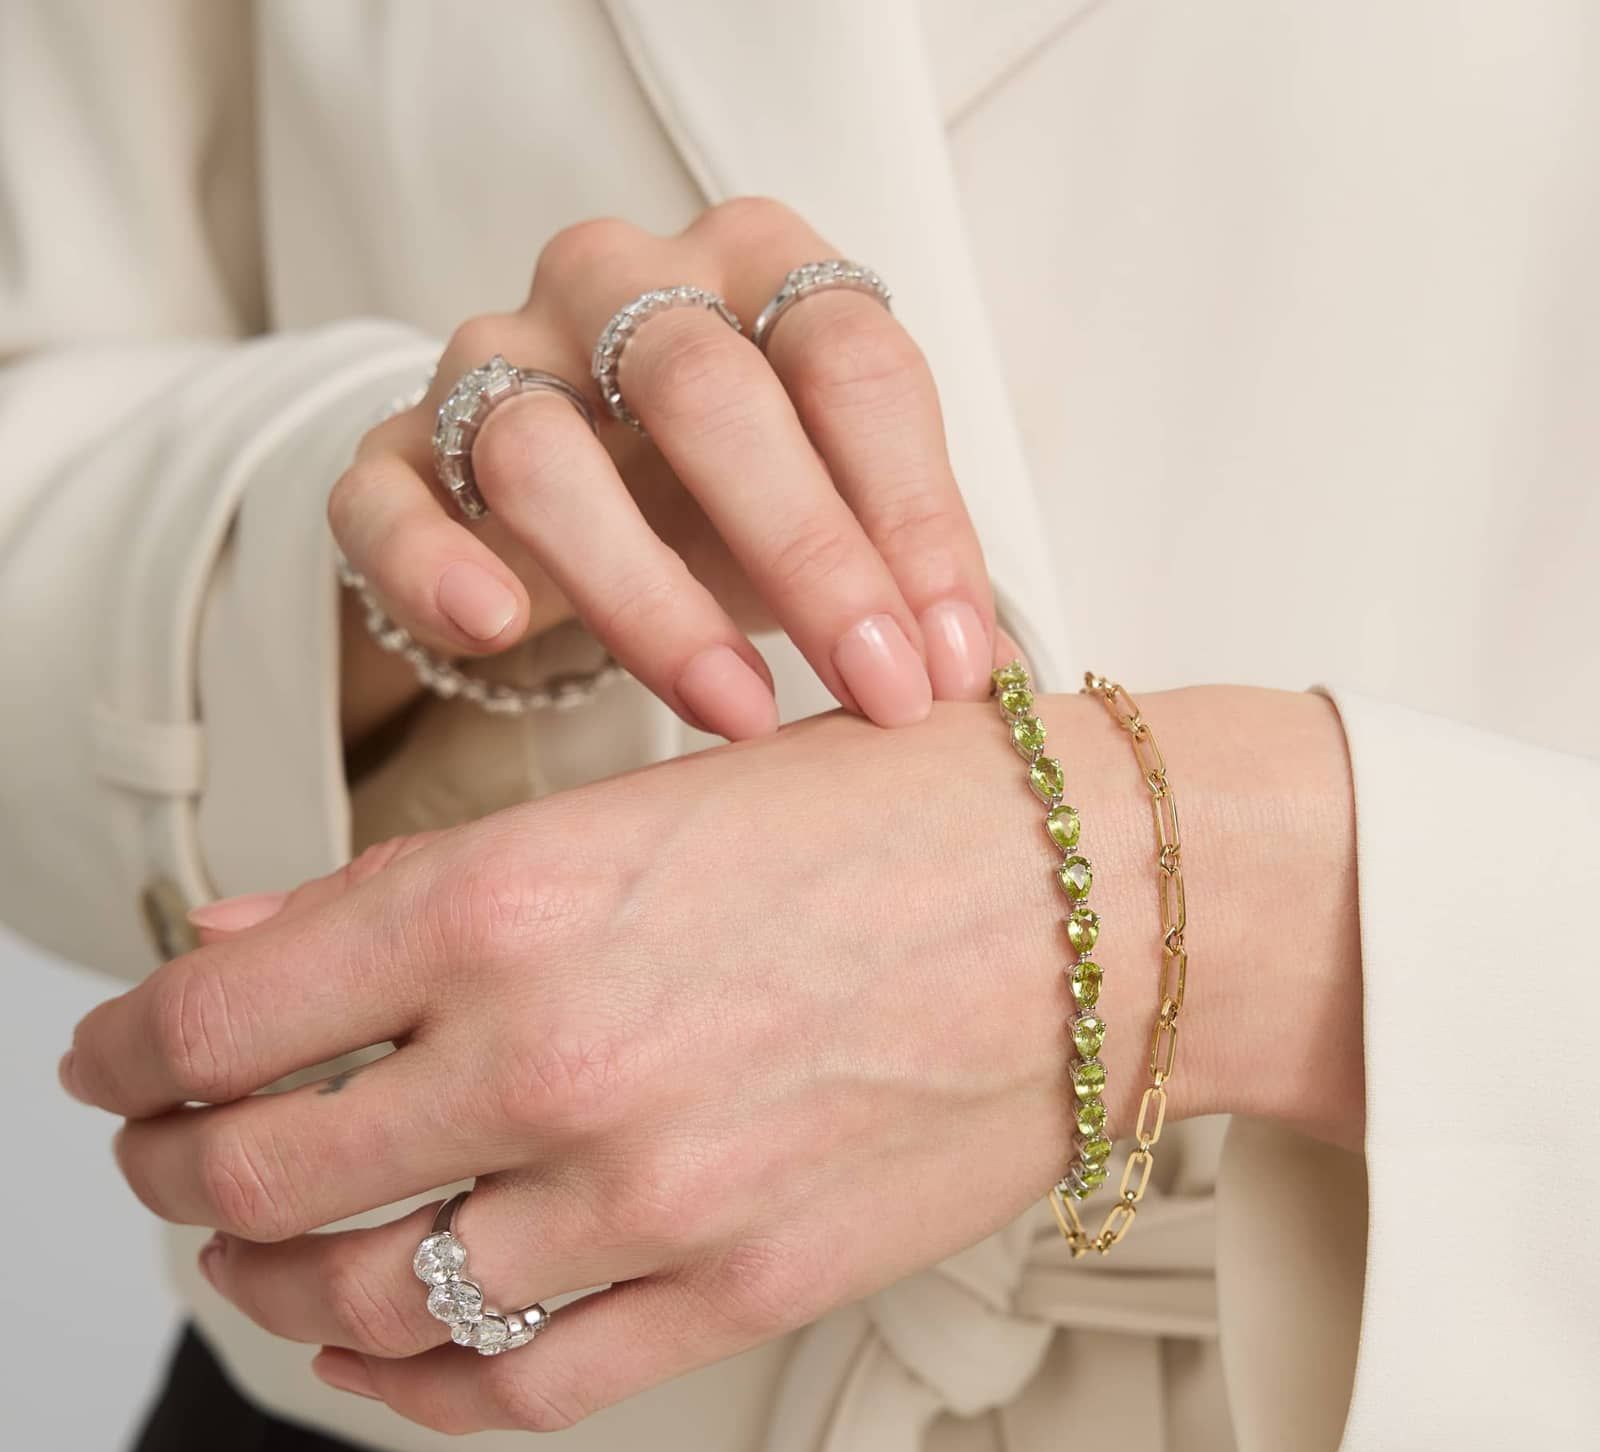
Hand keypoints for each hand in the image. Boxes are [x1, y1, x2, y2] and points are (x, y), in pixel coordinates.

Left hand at [61, 688, 1359, 1431]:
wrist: (1108, 902)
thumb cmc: (896, 810)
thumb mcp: (652, 793)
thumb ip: (427, 887)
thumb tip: (247, 946)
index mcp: (516, 900)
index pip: (226, 1012)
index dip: (130, 1047)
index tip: (114, 1060)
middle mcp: (556, 1059)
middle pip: (267, 1167)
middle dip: (179, 1167)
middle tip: (170, 1154)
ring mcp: (647, 1197)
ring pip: (368, 1297)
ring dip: (274, 1279)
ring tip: (260, 1247)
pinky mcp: (736, 1289)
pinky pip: (515, 1386)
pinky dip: (412, 1380)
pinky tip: (383, 1345)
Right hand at [336, 199, 998, 743]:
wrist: (589, 496)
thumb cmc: (736, 497)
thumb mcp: (838, 508)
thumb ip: (905, 565)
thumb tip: (984, 674)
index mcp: (760, 268)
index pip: (849, 359)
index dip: (914, 512)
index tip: (954, 659)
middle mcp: (621, 286)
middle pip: (705, 389)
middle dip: (807, 551)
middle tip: (878, 689)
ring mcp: (497, 356)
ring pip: (539, 448)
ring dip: (646, 594)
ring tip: (734, 711)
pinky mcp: (401, 448)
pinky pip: (387, 493)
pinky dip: (430, 561)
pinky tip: (495, 627)